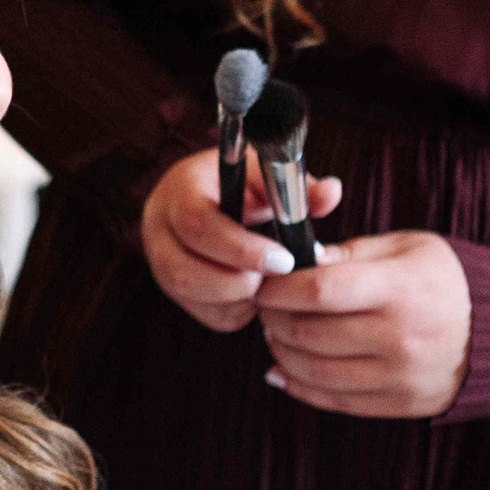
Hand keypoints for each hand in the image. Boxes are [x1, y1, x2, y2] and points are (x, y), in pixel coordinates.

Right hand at [141, 147, 343, 332]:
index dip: (240, 248)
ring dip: (237, 298)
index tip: (283, 260)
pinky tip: (258, 292)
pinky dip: (237, 310)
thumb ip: (297, 187)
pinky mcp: (172, 289)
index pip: (197, 224)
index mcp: (180, 189)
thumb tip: (331, 193)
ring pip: (190, 297)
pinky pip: (204, 314)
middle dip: (238, 283)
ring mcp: (159, 262)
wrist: (210, 196)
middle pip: (184, 272)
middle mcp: (158, 228)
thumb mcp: (266, 175)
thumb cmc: (244, 184)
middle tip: (279, 277)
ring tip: (270, 283)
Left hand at [254, 230, 470, 416]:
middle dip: (273, 319)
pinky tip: (283, 369)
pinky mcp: (401, 405)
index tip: (263, 282)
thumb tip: (299, 262)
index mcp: (400, 288)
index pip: (318, 290)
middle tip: (265, 306)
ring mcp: (400, 376)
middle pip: (309, 333)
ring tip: (276, 334)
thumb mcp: (407, 248)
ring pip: (314, 371)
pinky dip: (298, 385)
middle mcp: (400, 337)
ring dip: (281, 352)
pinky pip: (333, 400)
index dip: (278, 287)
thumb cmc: (444, 280)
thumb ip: (351, 254)